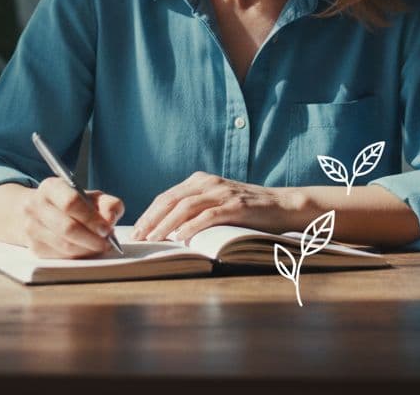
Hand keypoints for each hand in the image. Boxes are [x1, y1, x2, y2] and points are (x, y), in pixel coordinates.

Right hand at [21, 176, 123, 258]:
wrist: (39, 212)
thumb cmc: (71, 204)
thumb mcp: (91, 197)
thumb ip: (108, 204)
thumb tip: (110, 220)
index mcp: (51, 187)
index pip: (70, 202)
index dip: (91, 218)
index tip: (107, 229)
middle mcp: (36, 206)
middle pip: (67, 227)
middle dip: (92, 239)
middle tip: (107, 242)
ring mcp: (31, 228)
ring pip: (64, 245)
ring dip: (87, 250)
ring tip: (100, 246)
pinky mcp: (34, 247)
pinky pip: (60, 256)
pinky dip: (78, 256)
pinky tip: (86, 250)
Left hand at [131, 171, 302, 242]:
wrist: (282, 205)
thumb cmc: (248, 210)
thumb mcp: (217, 203)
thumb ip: (196, 210)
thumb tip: (168, 230)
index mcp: (200, 181)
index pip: (166, 197)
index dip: (149, 214)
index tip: (136, 230)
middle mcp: (208, 183)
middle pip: (170, 200)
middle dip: (151, 219)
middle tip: (138, 237)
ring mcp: (222, 192)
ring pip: (185, 207)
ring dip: (166, 224)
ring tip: (154, 240)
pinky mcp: (236, 206)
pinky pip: (208, 215)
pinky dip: (192, 227)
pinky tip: (181, 238)